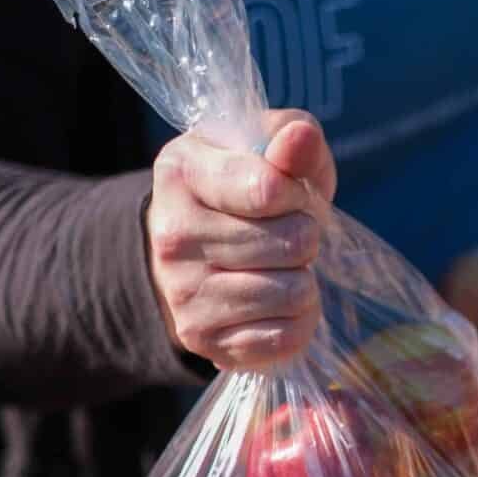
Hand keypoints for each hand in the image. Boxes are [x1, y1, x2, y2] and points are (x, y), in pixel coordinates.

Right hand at [146, 109, 336, 370]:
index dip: (297, 194)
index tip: (287, 195)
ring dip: (303, 279)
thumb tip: (300, 140)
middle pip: (292, 243)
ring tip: (280, 268)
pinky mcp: (203, 340)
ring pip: (294, 293)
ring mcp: (185, 294)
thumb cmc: (237, 191)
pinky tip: (278, 302)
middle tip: (286, 235)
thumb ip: (290, 137)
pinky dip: (299, 320)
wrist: (183, 253)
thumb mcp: (260, 149)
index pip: (268, 189)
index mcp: (181, 172)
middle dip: (305, 236)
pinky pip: (288, 337)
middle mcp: (173, 236)